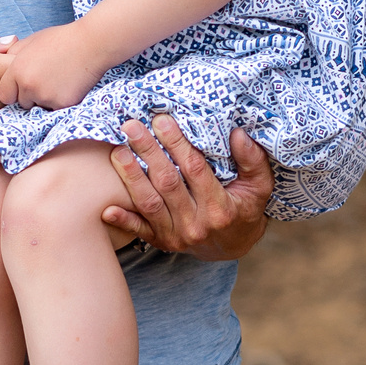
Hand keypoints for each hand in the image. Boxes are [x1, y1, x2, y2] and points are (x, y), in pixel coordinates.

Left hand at [0, 22, 109, 111]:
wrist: (91, 43)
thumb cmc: (62, 39)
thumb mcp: (31, 41)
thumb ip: (12, 55)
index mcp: (17, 70)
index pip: (5, 94)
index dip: (14, 90)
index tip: (23, 85)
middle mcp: (28, 86)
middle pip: (22, 103)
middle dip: (30, 96)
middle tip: (46, 80)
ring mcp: (45, 97)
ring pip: (39, 107)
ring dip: (45, 100)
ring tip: (58, 81)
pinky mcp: (62, 105)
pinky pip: (55, 110)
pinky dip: (60, 102)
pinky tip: (68, 87)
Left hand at [102, 120, 271, 260]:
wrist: (233, 244)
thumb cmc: (245, 206)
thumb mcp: (259, 185)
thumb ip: (253, 160)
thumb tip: (239, 134)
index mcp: (220, 207)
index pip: (195, 169)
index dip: (177, 144)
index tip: (162, 120)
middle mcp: (197, 223)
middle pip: (168, 183)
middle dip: (148, 152)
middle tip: (131, 126)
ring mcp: (177, 236)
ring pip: (150, 204)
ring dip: (131, 177)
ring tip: (117, 151)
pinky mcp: (162, 242)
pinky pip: (140, 231)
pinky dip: (124, 220)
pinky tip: (106, 208)